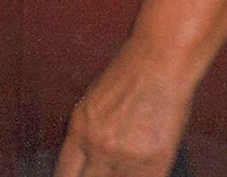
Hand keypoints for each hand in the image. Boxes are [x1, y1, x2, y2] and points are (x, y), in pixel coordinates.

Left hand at [54, 47, 191, 176]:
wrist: (161, 61)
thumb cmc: (130, 74)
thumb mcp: (94, 102)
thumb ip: (86, 134)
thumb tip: (85, 162)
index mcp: (80, 128)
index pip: (65, 174)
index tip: (81, 176)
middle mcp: (98, 146)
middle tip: (104, 169)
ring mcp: (125, 157)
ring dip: (119, 175)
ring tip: (126, 160)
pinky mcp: (154, 163)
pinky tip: (143, 166)